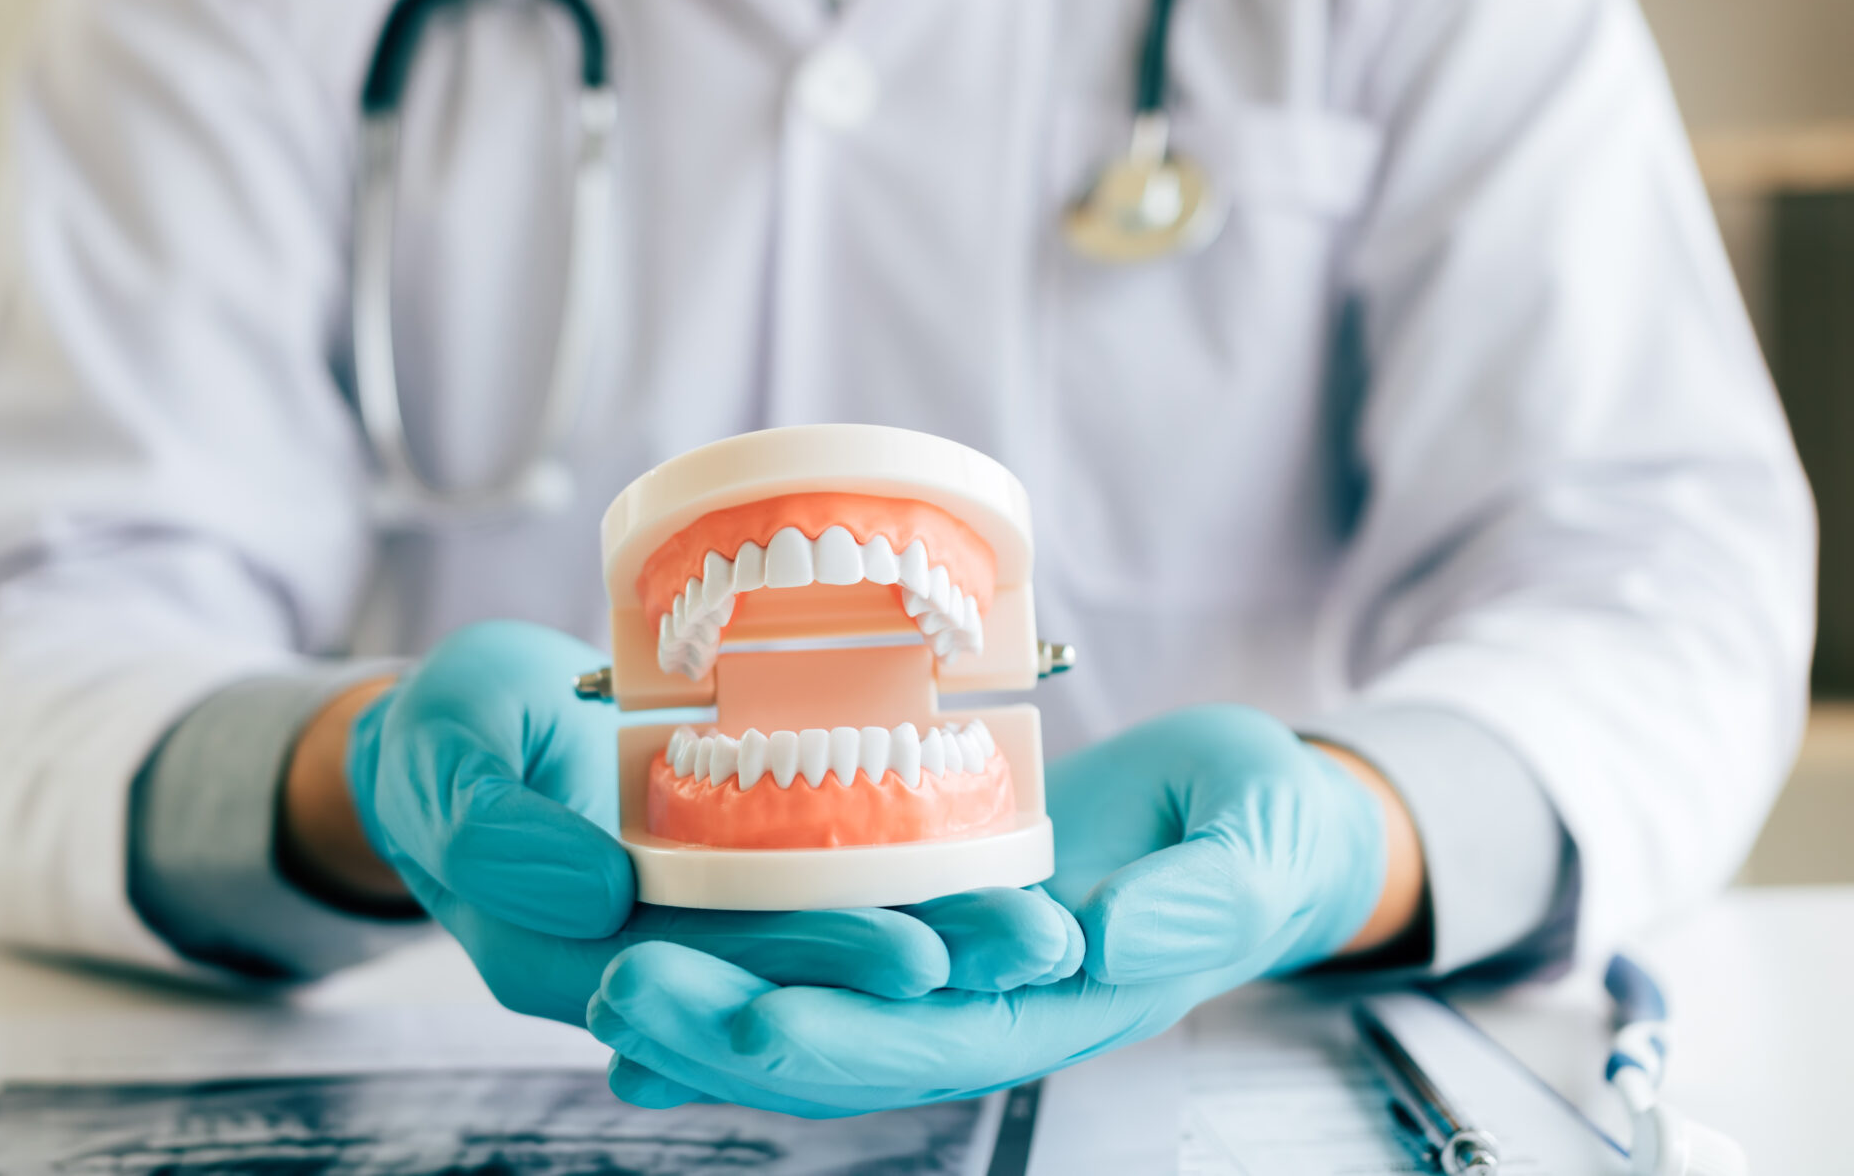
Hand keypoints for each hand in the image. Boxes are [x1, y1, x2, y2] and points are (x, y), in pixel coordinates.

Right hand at [320, 620, 1083, 1025]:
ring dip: (933, 929)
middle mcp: (650, 956)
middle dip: (914, 960)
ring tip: (1042, 917)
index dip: (811, 967)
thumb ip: (493, 832)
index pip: (707, 978)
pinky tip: (993, 864)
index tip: (915, 954)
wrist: (461, 737)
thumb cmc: (441, 742)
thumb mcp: (440, 764)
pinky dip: (901, 875)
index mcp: (568, 955)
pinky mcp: (731, 871)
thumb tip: (597, 891)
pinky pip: (819, 881)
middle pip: (792, 972)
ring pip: (822, 935)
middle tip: (1028, 938)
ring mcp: (698, 917)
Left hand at [589, 705, 1408, 1114]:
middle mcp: (989, 999)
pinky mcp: (924, 905)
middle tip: (618, 992)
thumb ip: (1191, 901)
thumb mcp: (1248, 850)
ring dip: (708, 1001)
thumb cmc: (1258, 831)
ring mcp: (947, 959)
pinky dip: (733, 968)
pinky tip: (640, 972)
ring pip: (811, 997)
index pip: (939, 1041)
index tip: (751, 1022)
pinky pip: (818, 948)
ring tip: (602, 980)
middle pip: (843, 1037)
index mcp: (1064, 1005)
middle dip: (729, 1028)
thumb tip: (1102, 941)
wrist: (1246, 820)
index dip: (843, 1040)